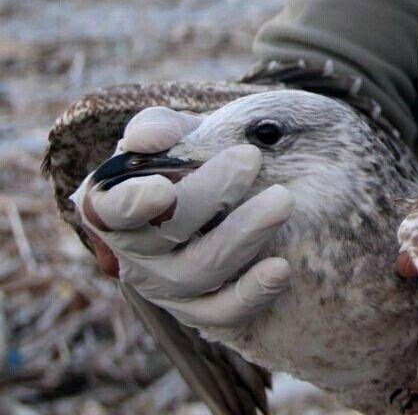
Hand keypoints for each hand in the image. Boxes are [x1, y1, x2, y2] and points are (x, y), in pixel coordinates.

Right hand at [71, 107, 293, 333]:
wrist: (219, 193)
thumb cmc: (186, 159)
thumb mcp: (170, 135)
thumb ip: (156, 126)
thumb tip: (151, 137)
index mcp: (115, 207)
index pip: (112, 211)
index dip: (133, 204)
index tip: (163, 189)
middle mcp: (136, 254)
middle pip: (166, 235)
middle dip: (211, 196)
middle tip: (251, 157)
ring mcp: (168, 286)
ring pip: (200, 271)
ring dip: (244, 236)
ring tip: (283, 200)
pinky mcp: (201, 310)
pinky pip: (223, 313)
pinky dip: (252, 294)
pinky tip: (281, 269)